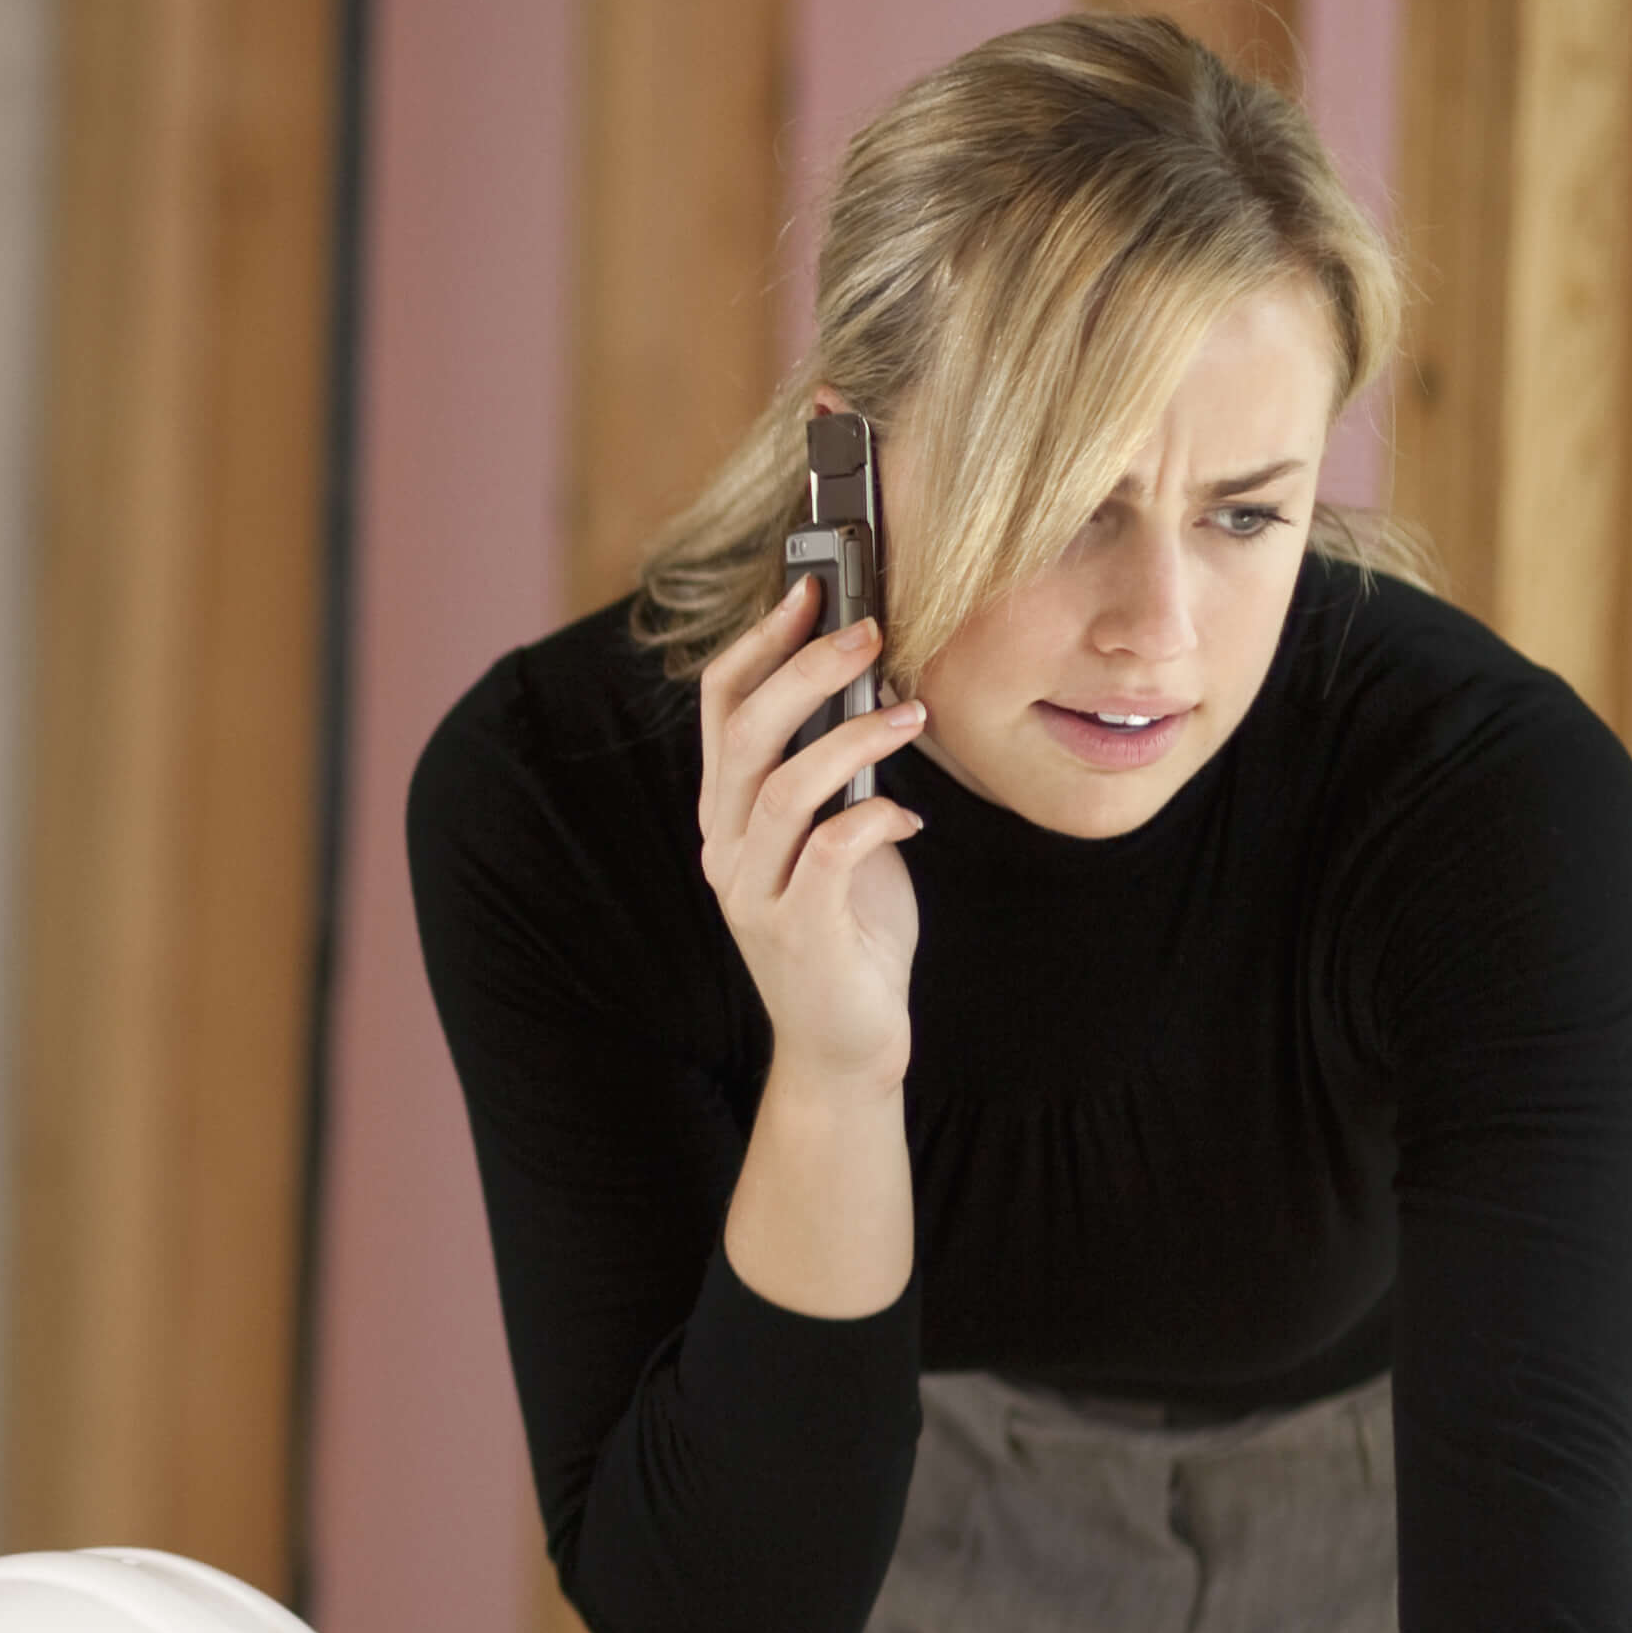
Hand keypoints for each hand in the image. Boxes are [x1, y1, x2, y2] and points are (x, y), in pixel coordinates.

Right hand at [696, 580, 926, 1095]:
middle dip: (807, 669)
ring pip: (783, 786)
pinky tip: (911, 817)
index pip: (720, 707)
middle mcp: (725, 846)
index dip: (760, 641)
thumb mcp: (839, 835)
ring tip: (909, 711)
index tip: (811, 589)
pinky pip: (829, 850)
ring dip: (852, 737)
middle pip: (745, 732)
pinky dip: (875, 818)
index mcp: (728, 812)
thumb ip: (838, 776)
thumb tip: (876, 691)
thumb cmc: (852, 930)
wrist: (848, 1043)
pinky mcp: (796, 929)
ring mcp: (752, 891)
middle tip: (869, 630)